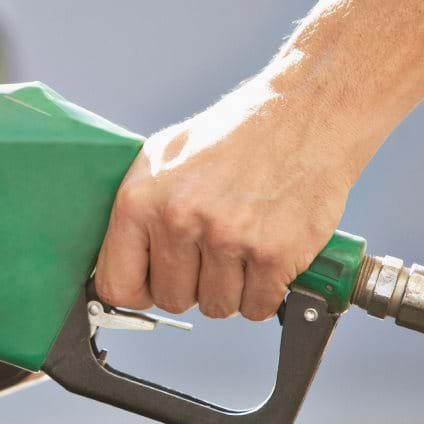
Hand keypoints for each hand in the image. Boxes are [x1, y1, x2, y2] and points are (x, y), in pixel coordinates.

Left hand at [94, 78, 369, 319]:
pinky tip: (265, 258)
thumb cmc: (233, 135)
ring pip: (216, 307)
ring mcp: (227, 238)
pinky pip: (257, 307)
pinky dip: (263, 292)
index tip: (153, 284)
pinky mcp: (273, 254)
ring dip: (229, 289)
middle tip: (209, 254)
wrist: (305, 116)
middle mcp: (179, 220)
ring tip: (240, 249)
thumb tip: (118, 262)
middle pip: (171, 300)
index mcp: (140, 200)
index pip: (118, 285)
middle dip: (191, 286)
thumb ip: (136, 211)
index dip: (138, 292)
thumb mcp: (163, 157)